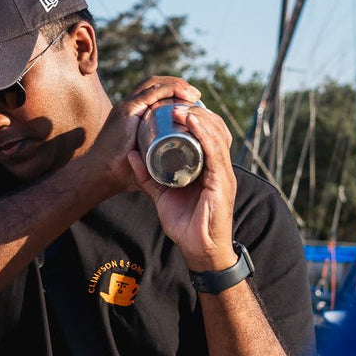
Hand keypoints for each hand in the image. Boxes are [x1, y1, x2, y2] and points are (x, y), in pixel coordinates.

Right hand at [85, 76, 202, 195]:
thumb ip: (157, 160)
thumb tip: (177, 167)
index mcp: (132, 113)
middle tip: (197, 96)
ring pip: (156, 84)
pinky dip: (171, 90)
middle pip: (156, 84)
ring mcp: (128, 105)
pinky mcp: (128, 109)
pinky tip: (186, 95)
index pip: (155, 92)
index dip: (174, 91)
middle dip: (179, 85)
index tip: (193, 101)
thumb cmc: (122, 173)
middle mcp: (129, 105)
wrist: (102, 174)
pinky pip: (153, 92)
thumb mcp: (145, 161)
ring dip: (178, 85)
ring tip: (195, 95)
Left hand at [127, 101, 237, 271]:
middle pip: (214, 129)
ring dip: (198, 118)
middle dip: (195, 112)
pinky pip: (215, 152)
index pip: (208, 133)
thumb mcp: (162, 194)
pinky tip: (193, 121)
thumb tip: (131, 155)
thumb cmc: (185, 224)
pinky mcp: (222, 182)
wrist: (199, 250)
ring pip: (216, 135)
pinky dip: (204, 134)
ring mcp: (223, 173)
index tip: (173, 106)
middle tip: (174, 104)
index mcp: (210, 166)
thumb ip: (148, 177)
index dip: (194, 116)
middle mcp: (220, 166)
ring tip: (178, 108)